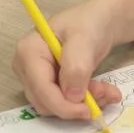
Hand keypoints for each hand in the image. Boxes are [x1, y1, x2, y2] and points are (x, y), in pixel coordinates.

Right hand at [12, 1, 120, 120]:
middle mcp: (26, 68)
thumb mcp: (84, 39)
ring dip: (83, 104)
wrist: (98, 22)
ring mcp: (36, 78)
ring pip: (56, 106)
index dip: (64, 105)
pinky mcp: (48, 86)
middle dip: (76, 104)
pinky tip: (102, 91)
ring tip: (107, 90)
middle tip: (106, 93)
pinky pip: (64, 104)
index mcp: (28, 52)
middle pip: (45, 102)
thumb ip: (76, 67)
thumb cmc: (88, 23)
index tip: (90, 110)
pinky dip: (84, 102)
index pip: (41, 89)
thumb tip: (72, 98)